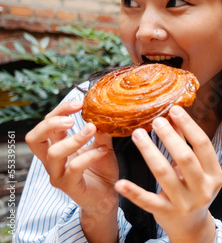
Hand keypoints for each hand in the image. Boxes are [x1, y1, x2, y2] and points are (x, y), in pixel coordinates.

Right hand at [25, 101, 118, 241]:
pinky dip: (89, 155)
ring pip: (53, 152)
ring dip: (74, 138)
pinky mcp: (69, 185)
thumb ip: (100, 130)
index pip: (47, 124)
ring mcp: (58, 174)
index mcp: (57, 146)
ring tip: (92, 129)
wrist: (107, 197)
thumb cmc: (101, 170)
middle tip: (73, 118)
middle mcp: (52, 160)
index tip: (79, 103)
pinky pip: (74, 167)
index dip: (60, 110)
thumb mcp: (102, 144)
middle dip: (52, 123)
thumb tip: (104, 111)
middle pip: (35, 137)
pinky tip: (103, 149)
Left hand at [114, 105, 221, 242]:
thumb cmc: (194, 190)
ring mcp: (184, 203)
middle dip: (169, 137)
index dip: (189, 126)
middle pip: (185, 158)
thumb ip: (186, 144)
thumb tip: (174, 117)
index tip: (175, 110)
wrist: (191, 226)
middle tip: (156, 120)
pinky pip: (147, 201)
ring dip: (149, 151)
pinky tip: (121, 182)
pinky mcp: (166, 213)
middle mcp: (202, 189)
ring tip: (138, 134)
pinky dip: (133, 192)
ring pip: (164, 174)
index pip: (203, 145)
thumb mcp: (196, 169)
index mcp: (214, 175)